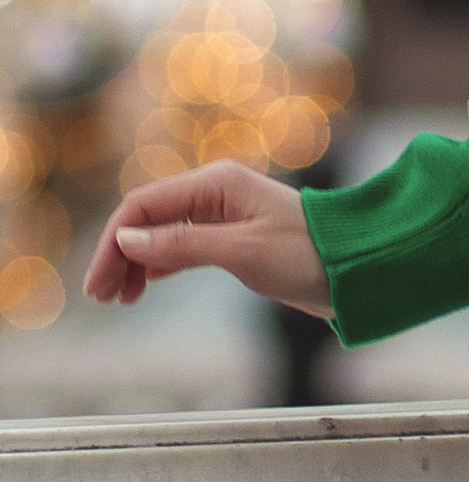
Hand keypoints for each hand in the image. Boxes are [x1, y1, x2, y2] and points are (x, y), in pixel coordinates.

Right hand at [85, 163, 330, 319]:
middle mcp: (215, 191)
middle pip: (148, 218)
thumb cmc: (307, 255)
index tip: (97, 285)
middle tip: (101, 297)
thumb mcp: (242, 252)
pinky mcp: (232, 234)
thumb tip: (127, 241)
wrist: (357, 268)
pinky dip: (160, 265)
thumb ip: (182, 245)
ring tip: (120, 298)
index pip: (144, 206)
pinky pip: (182, 244)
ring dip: (137, 263)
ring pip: (162, 233)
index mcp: (216, 183)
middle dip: (119, 255)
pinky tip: (145, 287)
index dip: (113, 244)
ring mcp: (224, 212)